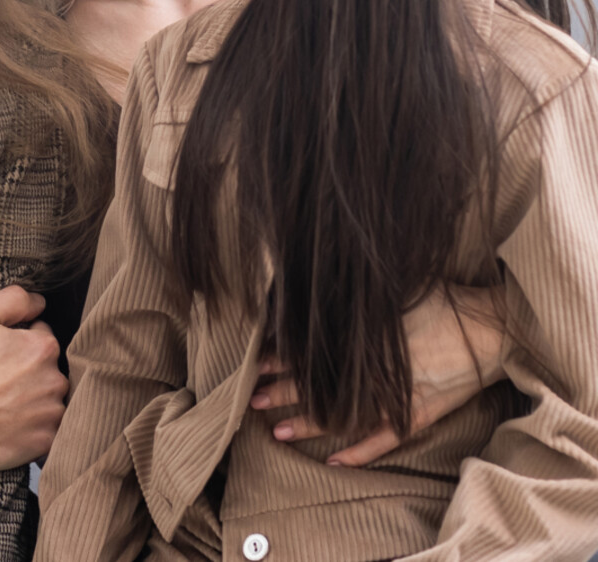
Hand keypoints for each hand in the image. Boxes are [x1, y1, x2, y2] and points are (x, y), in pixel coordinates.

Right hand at [0, 285, 67, 471]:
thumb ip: (14, 300)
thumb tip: (39, 301)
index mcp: (42, 347)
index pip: (42, 336)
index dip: (19, 341)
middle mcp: (54, 380)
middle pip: (48, 370)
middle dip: (28, 372)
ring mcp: (50, 414)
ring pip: (48, 401)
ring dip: (32, 400)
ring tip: (0, 404)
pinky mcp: (43, 442)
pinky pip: (45, 431)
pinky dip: (31, 428)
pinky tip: (7, 424)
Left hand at [251, 286, 505, 465]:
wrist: (494, 328)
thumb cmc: (445, 302)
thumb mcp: (397, 289)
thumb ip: (357, 298)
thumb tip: (317, 283)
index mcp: (367, 341)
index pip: (313, 353)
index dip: (283, 359)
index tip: (257, 362)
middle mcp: (377, 372)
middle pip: (320, 385)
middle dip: (283, 391)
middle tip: (252, 398)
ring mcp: (397, 397)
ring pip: (343, 417)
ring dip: (309, 424)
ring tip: (278, 432)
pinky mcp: (419, 414)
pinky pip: (384, 439)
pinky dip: (360, 453)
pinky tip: (334, 463)